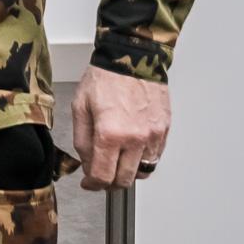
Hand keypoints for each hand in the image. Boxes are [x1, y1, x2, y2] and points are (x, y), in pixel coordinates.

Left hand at [73, 65, 169, 189]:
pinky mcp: (164, 130)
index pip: (103, 176)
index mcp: (110, 133)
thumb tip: (87, 164)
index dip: (93, 185)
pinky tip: (131, 150)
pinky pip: (155, 157)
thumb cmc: (105, 78)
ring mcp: (152, 135)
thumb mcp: (80, 108)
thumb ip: (82, 141)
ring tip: (117, 162)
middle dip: (110, 183)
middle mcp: (135, 138)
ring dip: (128, 173)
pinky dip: (143, 160)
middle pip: (124, 180)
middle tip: (101, 176)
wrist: (131, 58)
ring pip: (143, 172)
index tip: (89, 183)